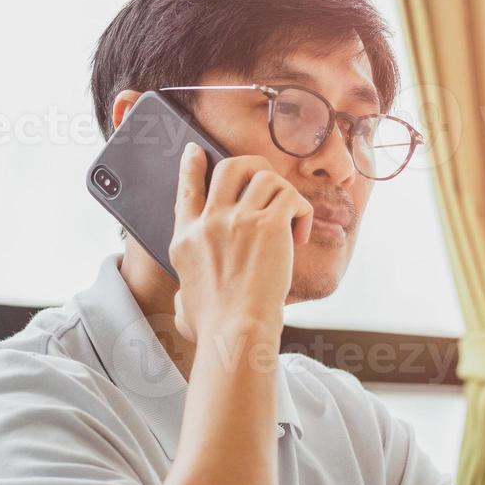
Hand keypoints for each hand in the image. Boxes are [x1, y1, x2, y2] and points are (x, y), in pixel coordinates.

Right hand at [169, 144, 313, 343]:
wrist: (236, 333)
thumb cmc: (214, 329)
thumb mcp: (183, 304)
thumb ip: (184, 292)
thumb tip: (184, 302)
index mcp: (185, 239)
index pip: (186, 188)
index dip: (192, 164)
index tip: (196, 151)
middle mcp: (209, 222)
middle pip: (229, 167)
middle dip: (252, 166)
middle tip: (267, 180)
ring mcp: (237, 221)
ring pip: (264, 176)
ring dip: (283, 191)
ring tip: (291, 215)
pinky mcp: (268, 226)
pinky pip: (291, 197)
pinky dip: (302, 210)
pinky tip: (301, 234)